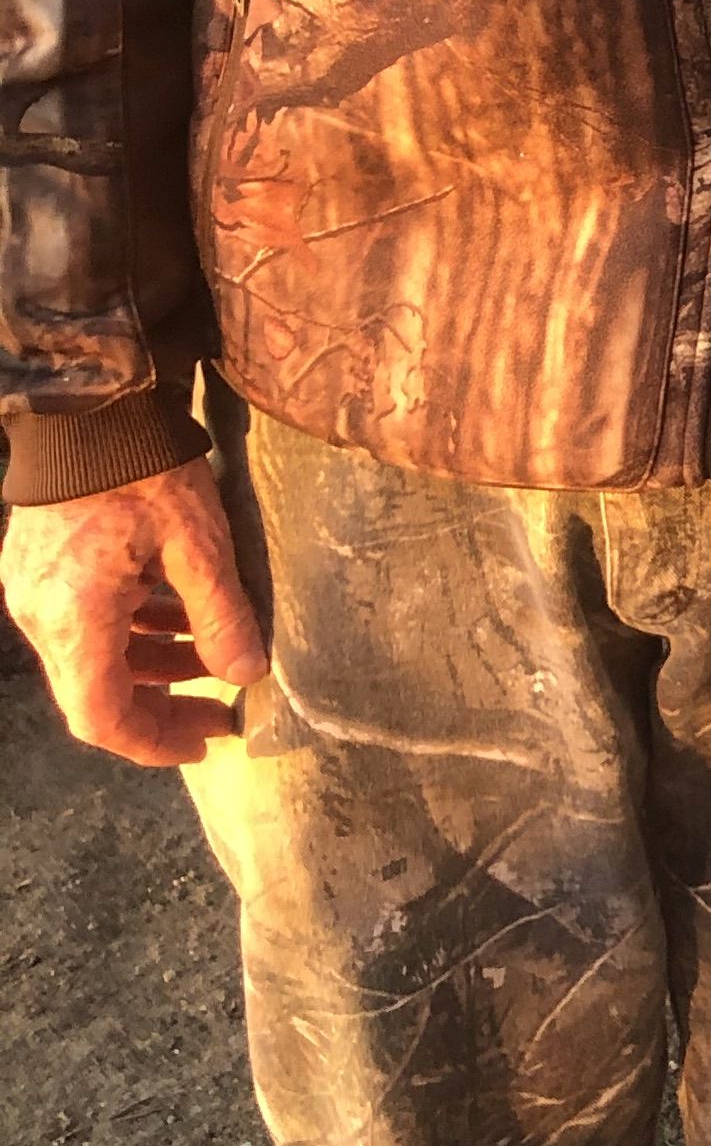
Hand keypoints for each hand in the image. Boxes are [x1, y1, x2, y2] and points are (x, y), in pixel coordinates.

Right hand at [1, 457, 266, 769]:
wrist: (88, 403)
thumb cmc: (143, 469)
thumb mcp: (199, 543)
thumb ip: (222, 616)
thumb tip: (246, 675)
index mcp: (74, 621)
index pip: (103, 718)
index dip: (153, 742)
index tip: (205, 740)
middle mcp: (40, 616)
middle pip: (95, 691)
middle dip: (161, 702)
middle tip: (219, 701)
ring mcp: (30, 591)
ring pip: (90, 654)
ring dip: (149, 660)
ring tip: (209, 649)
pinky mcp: (34, 566)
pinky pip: (80, 620)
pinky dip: (126, 627)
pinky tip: (173, 608)